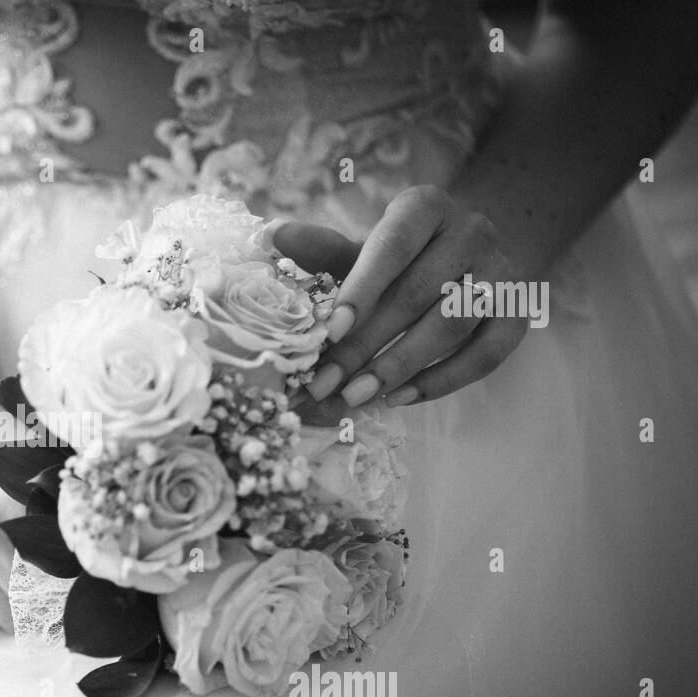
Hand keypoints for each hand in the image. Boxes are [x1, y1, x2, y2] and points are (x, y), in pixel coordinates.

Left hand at [274, 184, 525, 407]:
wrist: (465, 255)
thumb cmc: (398, 256)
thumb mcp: (360, 248)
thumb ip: (321, 249)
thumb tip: (271, 235)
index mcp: (425, 206)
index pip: (394, 245)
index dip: (362, 289)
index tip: (328, 332)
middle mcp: (472, 231)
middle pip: (418, 293)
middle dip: (366, 344)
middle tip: (325, 383)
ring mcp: (502, 272)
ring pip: (453, 324)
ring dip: (401, 366)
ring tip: (357, 396)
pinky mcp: (517, 313)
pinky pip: (486, 354)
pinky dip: (443, 380)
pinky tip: (400, 398)